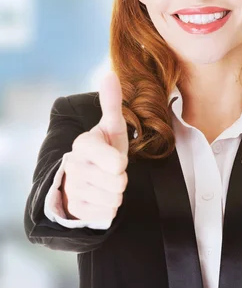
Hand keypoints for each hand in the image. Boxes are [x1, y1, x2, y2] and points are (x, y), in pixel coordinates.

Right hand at [62, 71, 129, 220]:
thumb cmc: (105, 149)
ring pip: (114, 199)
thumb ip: (112, 103)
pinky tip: (100, 196)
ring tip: (106, 182)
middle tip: (111, 171)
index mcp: (83, 145)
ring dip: (116, 193)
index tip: (115, 157)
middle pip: (118, 183)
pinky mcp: (77, 209)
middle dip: (121, 178)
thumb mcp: (111, 126)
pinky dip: (109, 207)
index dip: (121, 162)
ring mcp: (74, 189)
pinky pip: (107, 213)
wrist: (86, 176)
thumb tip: (110, 74)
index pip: (116, 163)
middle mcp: (74, 167)